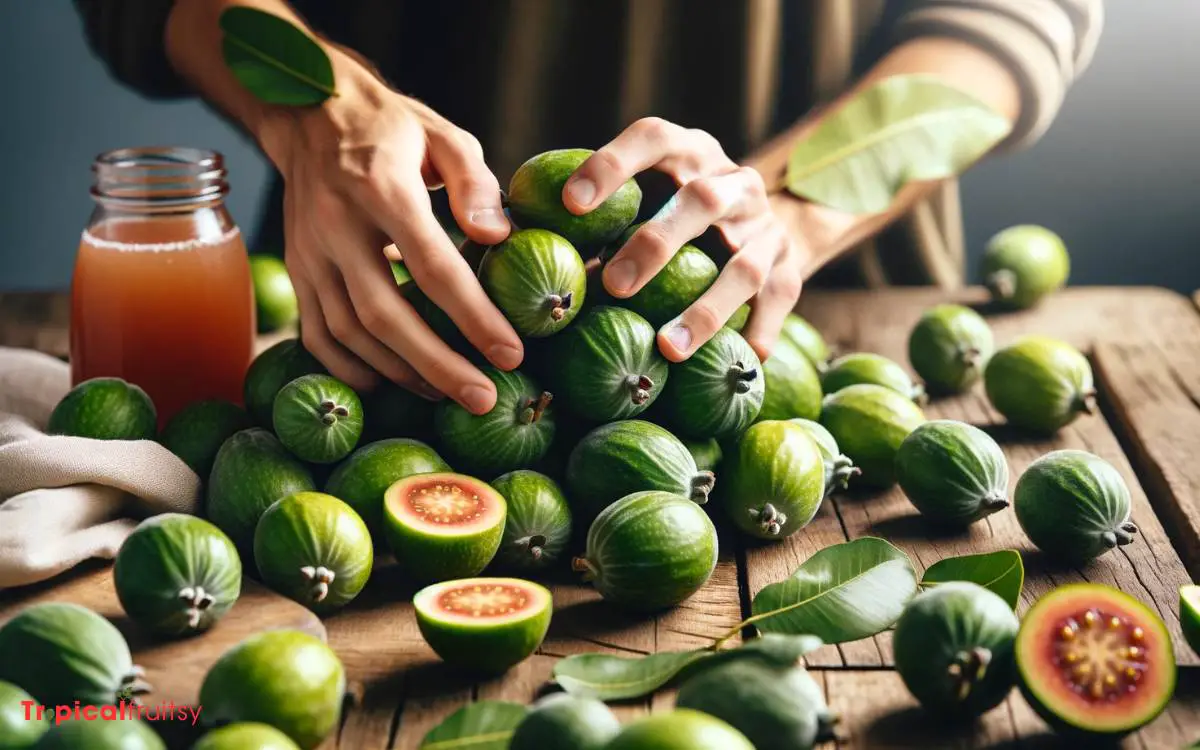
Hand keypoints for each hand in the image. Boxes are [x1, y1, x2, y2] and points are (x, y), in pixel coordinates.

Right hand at [257, 53, 521, 413]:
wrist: (310, 116)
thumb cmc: (392, 129)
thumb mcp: (444, 137)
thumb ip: (475, 184)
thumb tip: (498, 236)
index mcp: (382, 188)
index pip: (432, 266)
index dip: (473, 316)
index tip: (511, 353)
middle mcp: (337, 226)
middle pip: (384, 315)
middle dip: (437, 365)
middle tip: (482, 399)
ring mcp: (309, 252)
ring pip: (349, 332)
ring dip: (399, 372)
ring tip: (447, 393)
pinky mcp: (297, 270)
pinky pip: (316, 334)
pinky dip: (350, 368)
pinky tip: (389, 384)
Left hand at [563, 117, 806, 361]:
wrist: (771, 223)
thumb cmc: (677, 215)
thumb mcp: (650, 197)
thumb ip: (600, 217)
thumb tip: (513, 248)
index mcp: (690, 153)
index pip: (653, 138)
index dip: (613, 164)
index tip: (571, 202)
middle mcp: (735, 183)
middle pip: (701, 201)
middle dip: (656, 244)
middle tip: (614, 286)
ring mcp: (768, 229)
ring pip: (742, 266)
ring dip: (705, 310)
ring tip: (668, 348)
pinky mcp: (792, 271)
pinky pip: (777, 307)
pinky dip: (756, 335)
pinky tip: (734, 365)